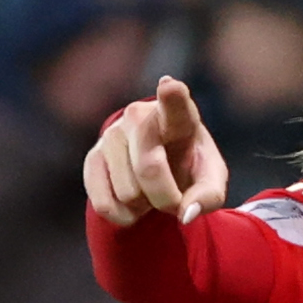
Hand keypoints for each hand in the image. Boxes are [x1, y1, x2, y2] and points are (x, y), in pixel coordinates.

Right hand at [83, 74, 229, 225]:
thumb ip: (208, 197)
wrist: (161, 166)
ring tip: (151, 191)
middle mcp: (139, 116)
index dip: (172, 95)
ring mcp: (112, 135)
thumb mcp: (210, 181)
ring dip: (144, 205)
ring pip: (128, 193)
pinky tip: (132, 202)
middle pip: (148, 168)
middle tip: (174, 201)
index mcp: (178, 114)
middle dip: (166, 198)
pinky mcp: (92, 158)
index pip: (175, 102)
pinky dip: (123, 216)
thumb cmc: (190, 167)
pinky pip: (104, 204)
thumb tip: (186, 214)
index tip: (170, 86)